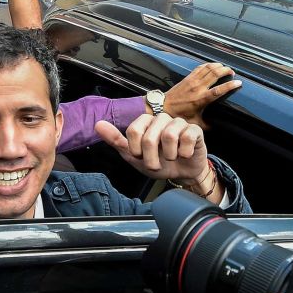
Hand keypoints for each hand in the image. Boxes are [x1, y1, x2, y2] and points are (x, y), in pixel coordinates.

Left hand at [94, 113, 209, 182]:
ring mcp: (178, 123)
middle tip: (155, 164)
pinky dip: (184, 152)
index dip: (136, 149)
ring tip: (171, 158)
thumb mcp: (133, 156)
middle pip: (149, 136)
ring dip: (168, 156)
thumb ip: (116, 140)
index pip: (133, 130)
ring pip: (169, 136)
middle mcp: (161, 119)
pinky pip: (187, 138)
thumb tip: (98, 124)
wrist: (181, 174)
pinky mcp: (194, 130)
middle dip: (151, 158)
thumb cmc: (158, 162)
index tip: (140, 156)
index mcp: (145, 122)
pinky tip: (184, 154)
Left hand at [164, 63, 242, 128]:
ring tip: (225, 68)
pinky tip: (213, 65)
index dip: (230, 85)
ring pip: (208, 68)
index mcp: (201, 99)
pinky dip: (208, 64)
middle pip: (215, 74)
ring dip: (218, 66)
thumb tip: (217, 127)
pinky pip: (200, 67)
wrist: (163, 107)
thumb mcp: (195, 123)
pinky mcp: (187, 78)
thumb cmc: (178, 116)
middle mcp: (198, 88)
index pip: (219, 90)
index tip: (239, 83)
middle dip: (226, 70)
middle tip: (232, 72)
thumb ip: (207, 124)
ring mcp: (192, 81)